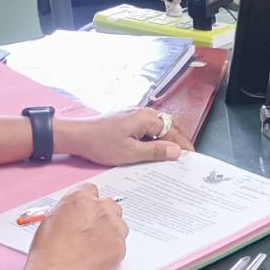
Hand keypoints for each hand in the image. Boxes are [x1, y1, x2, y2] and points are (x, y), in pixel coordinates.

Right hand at [22, 184, 127, 269]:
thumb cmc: (50, 251)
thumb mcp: (50, 220)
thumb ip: (68, 212)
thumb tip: (72, 215)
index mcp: (80, 198)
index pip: (90, 190)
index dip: (88, 202)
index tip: (86, 211)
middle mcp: (100, 208)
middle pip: (109, 205)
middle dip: (102, 215)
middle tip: (91, 230)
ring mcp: (114, 226)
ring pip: (118, 224)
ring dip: (110, 231)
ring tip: (93, 247)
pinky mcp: (121, 245)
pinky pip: (120, 243)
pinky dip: (112, 248)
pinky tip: (97, 257)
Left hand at [55, 108, 192, 165]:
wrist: (77, 136)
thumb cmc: (101, 144)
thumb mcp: (130, 153)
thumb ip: (155, 152)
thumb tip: (176, 151)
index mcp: (146, 118)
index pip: (173, 130)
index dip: (184, 144)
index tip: (191, 157)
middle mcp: (142, 112)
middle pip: (169, 124)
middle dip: (179, 139)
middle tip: (186, 156)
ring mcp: (134, 114)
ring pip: (159, 125)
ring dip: (167, 138)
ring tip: (173, 155)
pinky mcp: (128, 119)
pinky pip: (148, 127)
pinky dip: (156, 137)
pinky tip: (154, 149)